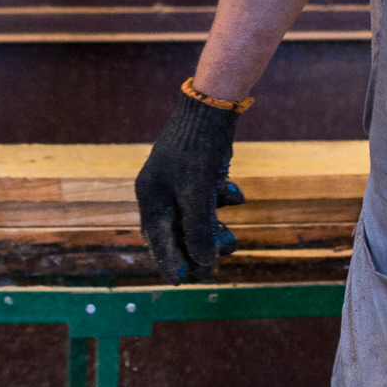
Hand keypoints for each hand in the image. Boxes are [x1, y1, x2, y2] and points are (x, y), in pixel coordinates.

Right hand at [135, 87, 246, 281]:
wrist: (212, 103)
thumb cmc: (199, 148)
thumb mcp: (199, 192)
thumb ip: (200, 228)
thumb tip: (204, 263)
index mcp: (151, 196)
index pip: (157, 239)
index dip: (170, 262)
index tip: (183, 282)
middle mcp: (159, 190)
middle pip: (175, 231)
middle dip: (197, 247)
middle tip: (215, 266)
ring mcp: (177, 179)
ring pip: (194, 215)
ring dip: (213, 228)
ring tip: (231, 237)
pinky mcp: (195, 170)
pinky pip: (206, 197)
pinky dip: (220, 201)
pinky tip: (236, 195)